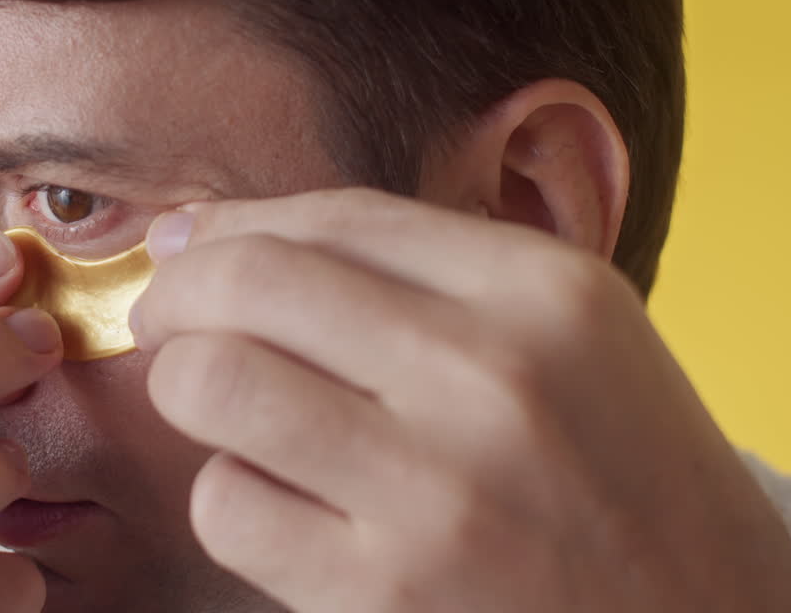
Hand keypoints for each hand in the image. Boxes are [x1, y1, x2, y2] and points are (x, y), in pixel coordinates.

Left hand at [132, 188, 790, 612]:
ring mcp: (435, 492)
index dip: (233, 224)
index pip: (334, 215)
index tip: (193, 249)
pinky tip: (282, 504)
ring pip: (211, 384)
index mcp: (543, 293)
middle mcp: (490, 378)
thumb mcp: (569, 335)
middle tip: (167, 321)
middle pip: (251, 282)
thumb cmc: (623, 471)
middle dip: (176, 293)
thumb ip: (413, 272)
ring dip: (187, 390)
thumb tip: (206, 236)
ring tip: (221, 407)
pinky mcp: (382, 594)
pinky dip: (232, 498)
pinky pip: (227, 508)